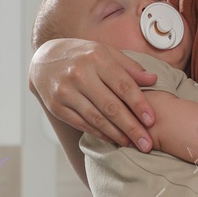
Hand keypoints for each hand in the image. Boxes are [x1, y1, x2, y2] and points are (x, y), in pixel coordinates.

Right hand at [30, 38, 158, 150]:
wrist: (43, 60)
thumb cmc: (81, 56)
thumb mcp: (105, 52)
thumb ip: (129, 67)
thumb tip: (153, 79)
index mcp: (96, 58)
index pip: (123, 85)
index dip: (139, 104)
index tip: (152, 121)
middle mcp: (79, 74)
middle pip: (111, 106)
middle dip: (131, 127)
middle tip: (146, 144)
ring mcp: (66, 91)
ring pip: (96, 118)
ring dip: (117, 134)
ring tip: (133, 144)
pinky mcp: (56, 106)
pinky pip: (82, 124)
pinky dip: (99, 133)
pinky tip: (113, 139)